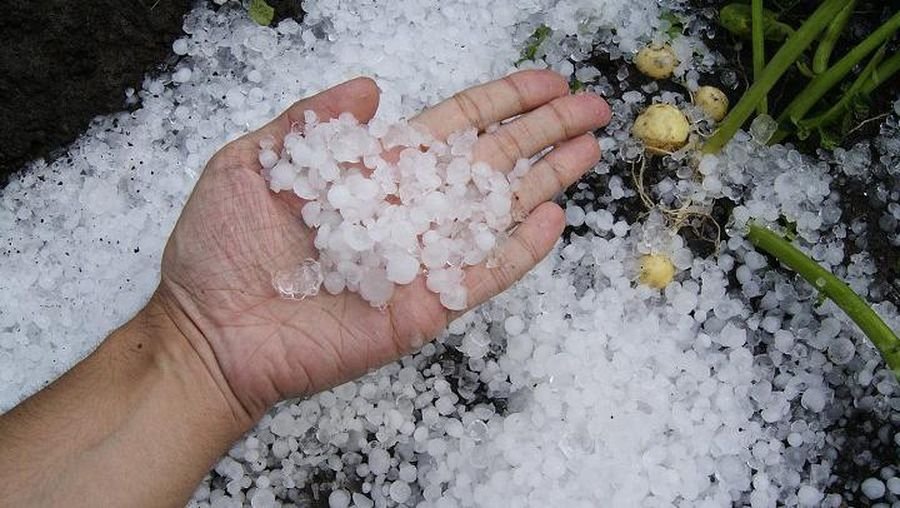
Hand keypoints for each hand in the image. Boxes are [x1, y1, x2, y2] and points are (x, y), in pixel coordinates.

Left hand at [157, 70, 610, 422]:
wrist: (208, 333)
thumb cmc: (220, 250)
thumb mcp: (251, 163)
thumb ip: (311, 122)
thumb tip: (371, 84)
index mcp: (375, 172)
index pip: (455, 127)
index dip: (502, 102)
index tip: (546, 82)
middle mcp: (407, 210)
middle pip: (491, 162)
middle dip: (543, 132)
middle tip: (594, 107)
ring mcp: (420, 259)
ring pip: (497, 212)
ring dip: (546, 180)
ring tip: (590, 150)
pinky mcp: (423, 306)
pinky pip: (482, 275)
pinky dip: (519, 250)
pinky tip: (554, 220)